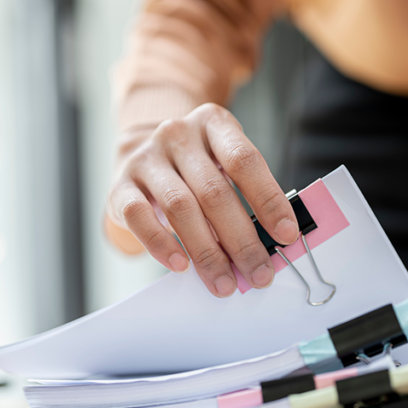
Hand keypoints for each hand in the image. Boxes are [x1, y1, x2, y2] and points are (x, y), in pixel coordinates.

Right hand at [105, 103, 298, 297]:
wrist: (139, 154)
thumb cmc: (193, 168)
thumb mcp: (222, 165)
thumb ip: (245, 195)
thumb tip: (270, 244)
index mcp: (213, 124)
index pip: (245, 161)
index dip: (269, 200)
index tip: (287, 235)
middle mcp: (177, 135)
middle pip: (214, 191)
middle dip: (241, 240)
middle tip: (258, 274)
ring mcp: (146, 158)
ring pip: (180, 208)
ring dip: (206, 252)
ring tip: (224, 282)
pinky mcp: (119, 185)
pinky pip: (138, 217)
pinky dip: (161, 244)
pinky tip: (180, 265)